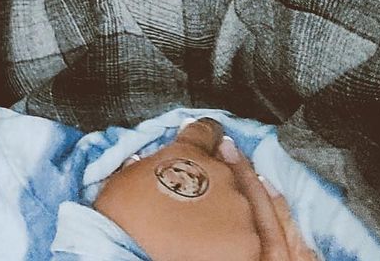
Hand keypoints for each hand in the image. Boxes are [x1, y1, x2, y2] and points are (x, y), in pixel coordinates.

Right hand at [94, 118, 317, 260]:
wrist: (131, 253)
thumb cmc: (123, 219)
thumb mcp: (126, 180)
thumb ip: (145, 166)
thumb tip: (144, 164)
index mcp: (186, 152)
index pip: (205, 130)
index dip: (206, 135)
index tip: (210, 139)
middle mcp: (218, 171)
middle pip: (227, 167)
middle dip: (218, 175)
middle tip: (207, 189)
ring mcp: (238, 205)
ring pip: (243, 200)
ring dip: (232, 206)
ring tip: (218, 219)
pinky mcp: (250, 240)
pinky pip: (255, 232)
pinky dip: (244, 234)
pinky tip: (231, 239)